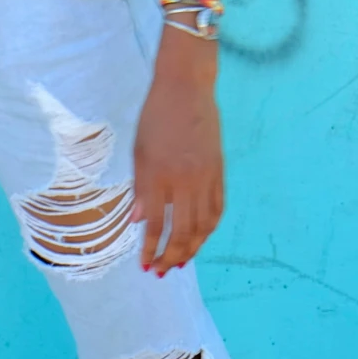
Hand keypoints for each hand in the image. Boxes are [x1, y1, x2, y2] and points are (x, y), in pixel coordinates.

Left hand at [131, 41, 223, 275]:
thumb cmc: (155, 116)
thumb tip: (137, 221)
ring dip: (192, 248)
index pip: (155, 223)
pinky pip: (218, 209)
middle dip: (171, 256)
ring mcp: (206, 177)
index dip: (150, 249)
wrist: (186, 87)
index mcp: (159, 175)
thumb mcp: (139, 150)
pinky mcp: (220, 171)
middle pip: (181, 231)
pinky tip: (200, 238)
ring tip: (181, 262)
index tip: (145, 265)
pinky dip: (210, 229)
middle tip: (162, 271)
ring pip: (203, 226)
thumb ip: (139, 188)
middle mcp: (184, 181)